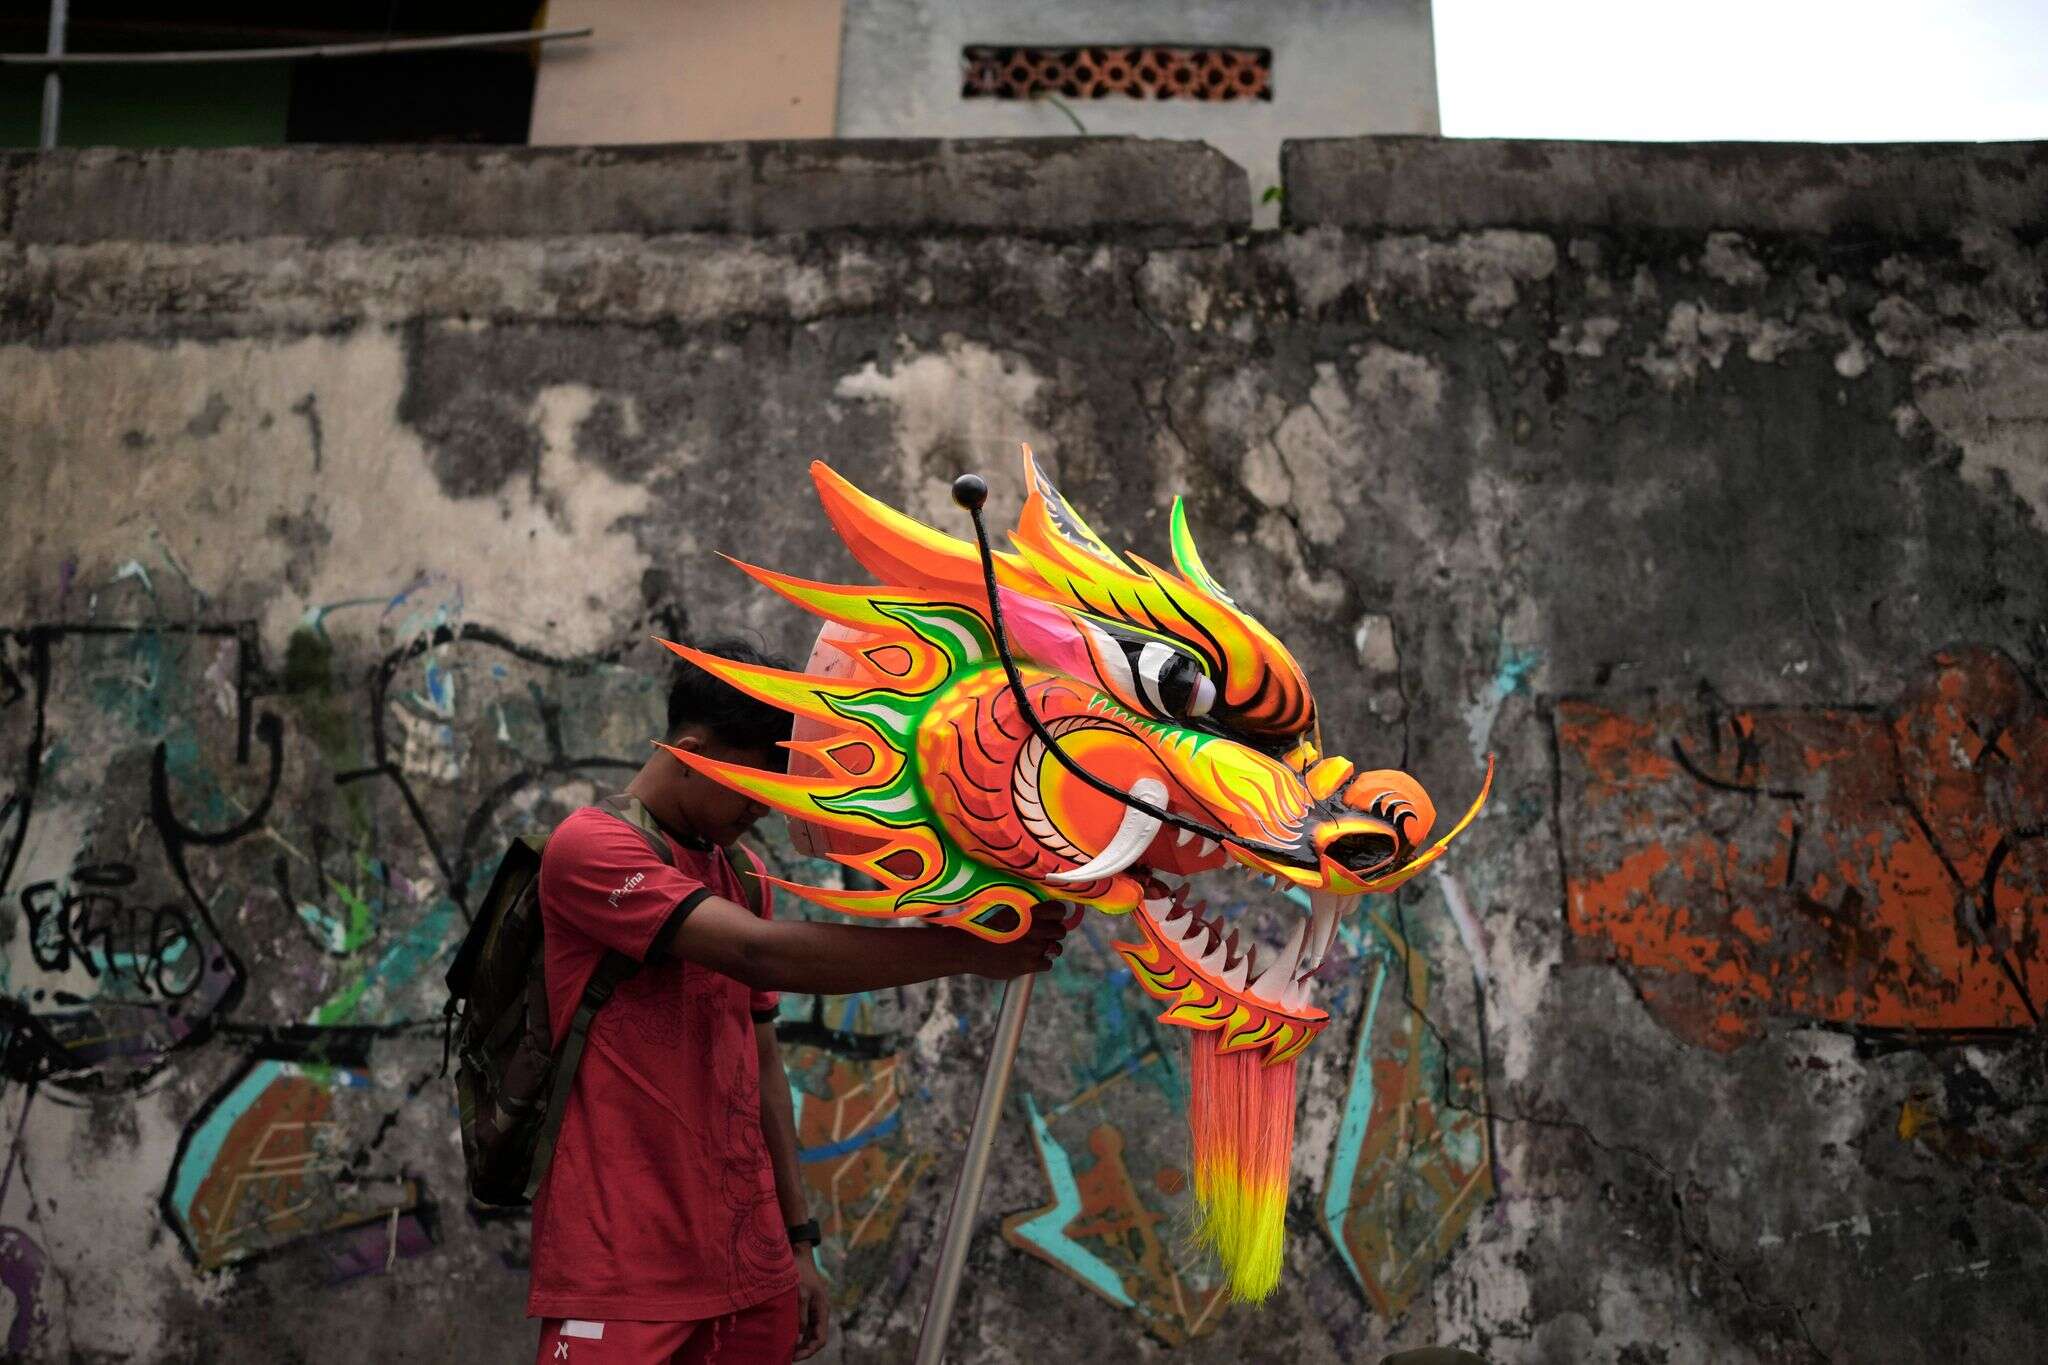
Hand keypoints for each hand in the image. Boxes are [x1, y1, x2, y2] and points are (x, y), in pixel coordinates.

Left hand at [794, 1250, 830, 1359]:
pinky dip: (795, 1334)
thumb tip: (799, 1334)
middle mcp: (819, 1312)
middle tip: (786, 1357)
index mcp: (822, 1310)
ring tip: (784, 1351)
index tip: (794, 1356)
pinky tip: (785, 1337)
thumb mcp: (801, 1293)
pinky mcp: (805, 1306)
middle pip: (814, 1339)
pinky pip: (803, 1326)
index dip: (809, 1351)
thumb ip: (801, 1314)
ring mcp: (813, 1310)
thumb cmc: (801, 1272)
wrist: (799, 1255)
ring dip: (799, 1344)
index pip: (820, 1339)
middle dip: (803, 1350)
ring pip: (808, 1334)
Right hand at [958, 900, 1078, 979]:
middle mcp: (1034, 928)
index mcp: (1029, 910)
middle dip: (1053, 933)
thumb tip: (1039, 907)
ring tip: (1036, 949)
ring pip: (1056, 948)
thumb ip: (1022, 907)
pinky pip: (1047, 963)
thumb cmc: (981, 925)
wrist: (966, 948)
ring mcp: (1033, 947)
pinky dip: (1041, 963)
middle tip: (1042, 935)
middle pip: (1060, 931)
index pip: (1059, 910)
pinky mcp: (1029, 964)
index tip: (1051, 918)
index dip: (1057, 914)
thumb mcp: (1002, 907)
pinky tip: (1029, 960)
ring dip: (1049, 948)